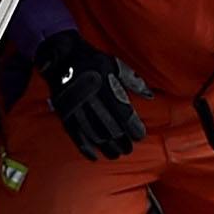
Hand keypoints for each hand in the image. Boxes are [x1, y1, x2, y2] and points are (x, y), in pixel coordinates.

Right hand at [36, 31, 143, 159]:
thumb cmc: (93, 61)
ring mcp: (76, 106)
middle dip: (121, 141)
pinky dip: (85, 148)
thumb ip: (133, 81)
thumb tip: (150, 96)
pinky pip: (75, 134)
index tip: (140, 135)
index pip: (123, 112)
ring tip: (115, 154)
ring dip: (106, 147)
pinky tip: (94, 156)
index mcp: (105, 84)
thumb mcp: (115, 64)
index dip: (133, 127)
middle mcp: (91, 97)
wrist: (62, 57)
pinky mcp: (65, 112)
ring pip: (94, 133)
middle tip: (128, 149)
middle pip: (110, 127)